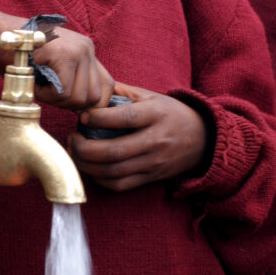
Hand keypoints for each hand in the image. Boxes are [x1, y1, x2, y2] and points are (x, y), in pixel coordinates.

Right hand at [32, 25, 113, 110]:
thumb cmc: (20, 56)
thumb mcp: (54, 68)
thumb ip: (73, 82)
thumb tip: (86, 113)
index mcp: (87, 51)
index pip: (107, 86)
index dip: (93, 104)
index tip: (73, 109)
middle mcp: (87, 48)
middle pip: (95, 96)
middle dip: (71, 105)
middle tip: (49, 95)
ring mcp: (78, 50)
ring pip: (80, 98)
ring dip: (56, 101)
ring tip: (40, 86)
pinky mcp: (64, 55)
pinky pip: (63, 93)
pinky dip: (46, 96)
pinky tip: (35, 83)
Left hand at [70, 82, 208, 190]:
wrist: (202, 139)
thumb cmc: (171, 113)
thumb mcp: (152, 96)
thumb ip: (122, 92)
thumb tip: (93, 89)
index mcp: (156, 115)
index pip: (124, 119)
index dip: (99, 118)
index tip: (82, 116)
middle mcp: (155, 140)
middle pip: (114, 151)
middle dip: (85, 148)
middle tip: (73, 138)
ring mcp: (153, 162)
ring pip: (114, 172)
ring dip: (88, 165)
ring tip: (76, 153)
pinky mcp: (151, 178)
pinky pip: (121, 185)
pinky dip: (101, 180)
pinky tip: (91, 168)